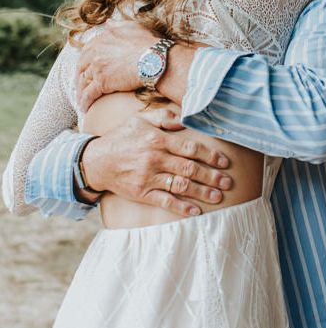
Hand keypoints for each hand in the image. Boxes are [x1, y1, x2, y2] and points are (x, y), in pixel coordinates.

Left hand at [77, 20, 157, 110]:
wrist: (155, 58)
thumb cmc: (149, 43)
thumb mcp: (133, 27)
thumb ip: (118, 25)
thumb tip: (108, 23)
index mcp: (102, 39)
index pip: (87, 52)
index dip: (85, 62)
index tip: (86, 69)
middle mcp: (95, 52)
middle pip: (81, 68)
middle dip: (79, 78)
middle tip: (81, 86)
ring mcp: (97, 67)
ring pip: (83, 82)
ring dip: (81, 92)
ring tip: (83, 100)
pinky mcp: (101, 82)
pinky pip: (88, 94)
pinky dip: (85, 102)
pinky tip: (85, 108)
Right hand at [82, 112, 231, 216]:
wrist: (95, 160)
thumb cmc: (123, 137)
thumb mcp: (141, 119)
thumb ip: (165, 116)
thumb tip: (186, 119)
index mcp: (158, 140)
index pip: (190, 148)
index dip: (210, 155)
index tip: (224, 161)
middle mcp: (155, 159)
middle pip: (189, 169)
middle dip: (211, 176)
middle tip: (228, 181)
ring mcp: (148, 177)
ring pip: (180, 186)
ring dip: (201, 192)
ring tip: (218, 197)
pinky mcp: (141, 193)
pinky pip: (164, 201)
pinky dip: (180, 207)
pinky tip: (195, 211)